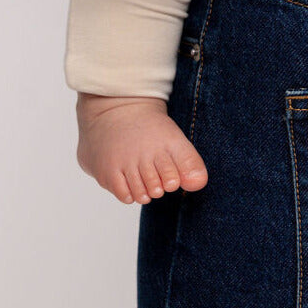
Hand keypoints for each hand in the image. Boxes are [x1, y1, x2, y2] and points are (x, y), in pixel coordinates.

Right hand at [76, 91, 208, 203]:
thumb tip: (199, 184)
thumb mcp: (175, 141)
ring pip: (141, 195)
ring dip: (145, 192)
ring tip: (143, 177)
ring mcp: (124, 162)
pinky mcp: (108, 171)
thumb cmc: (151, 132)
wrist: (117, 111)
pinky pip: (124, 195)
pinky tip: (131, 180)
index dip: (172, 181)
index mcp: (165, 145)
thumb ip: (190, 163)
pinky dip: (130, 194)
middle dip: (159, 188)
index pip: (173, 179)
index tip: (170, 176)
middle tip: (154, 173)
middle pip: (157, 189)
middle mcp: (144, 154)